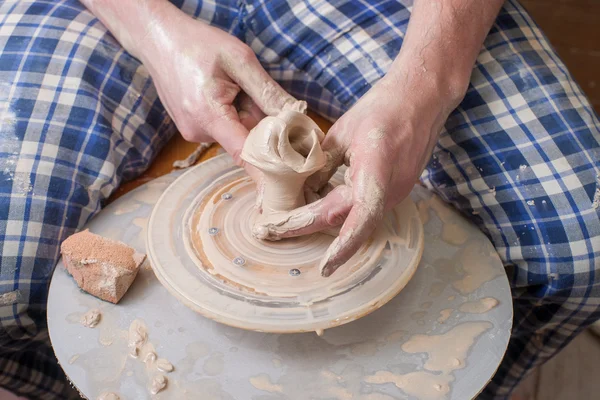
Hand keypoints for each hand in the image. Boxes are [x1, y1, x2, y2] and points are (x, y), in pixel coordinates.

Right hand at [83, 0, 304, 176]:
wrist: (158, 38)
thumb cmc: (197, 44)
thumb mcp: (240, 59)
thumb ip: (267, 91)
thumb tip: (297, 116)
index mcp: (208, 115)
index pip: (245, 154)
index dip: (269, 167)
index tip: (287, 181)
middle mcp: (198, 132)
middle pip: (244, 142)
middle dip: (261, 125)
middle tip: (262, 96)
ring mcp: (193, 132)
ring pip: (235, 133)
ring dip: (245, 116)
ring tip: (233, 86)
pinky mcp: (193, 128)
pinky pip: (223, 128)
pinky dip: (233, 114)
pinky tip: (224, 91)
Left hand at [257, 75, 451, 276]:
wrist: (421, 99)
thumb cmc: (383, 108)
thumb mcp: (342, 132)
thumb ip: (321, 164)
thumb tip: (303, 191)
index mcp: (377, 169)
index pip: (358, 216)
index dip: (342, 246)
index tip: (323, 266)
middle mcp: (391, 189)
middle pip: (346, 221)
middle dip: (307, 227)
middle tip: (270, 230)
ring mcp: (396, 193)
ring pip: (353, 218)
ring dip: (320, 220)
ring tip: (285, 219)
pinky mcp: (394, 191)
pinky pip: (362, 209)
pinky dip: (336, 211)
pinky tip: (313, 203)